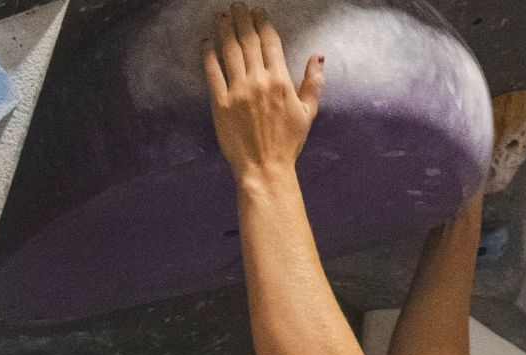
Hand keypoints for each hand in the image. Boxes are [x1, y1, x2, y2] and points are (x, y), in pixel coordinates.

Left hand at [204, 3, 323, 182]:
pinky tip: (207, 42)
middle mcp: (258, 81)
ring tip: (222, 16)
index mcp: (281, 81)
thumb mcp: (308, 112)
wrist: (265, 167)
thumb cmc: (289, 142)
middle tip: (238, 6)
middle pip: (248, 41)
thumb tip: (318, 55)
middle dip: (242, 19)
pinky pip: (212, 72)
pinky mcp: (220, 102)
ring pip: (229, 51)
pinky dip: (208, 54)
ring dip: (225, 30)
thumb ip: (313, 81)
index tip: (259, 12)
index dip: (263, 23)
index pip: (270, 43)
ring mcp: (237, 91)